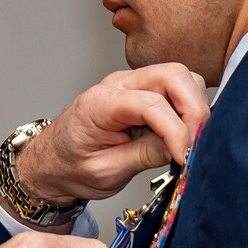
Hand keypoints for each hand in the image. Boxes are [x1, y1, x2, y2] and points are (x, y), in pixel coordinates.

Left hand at [15, 63, 209, 202]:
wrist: (52, 162)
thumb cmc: (70, 167)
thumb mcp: (106, 172)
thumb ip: (145, 155)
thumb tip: (184, 148)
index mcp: (100, 103)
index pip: (152, 104)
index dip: (177, 131)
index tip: (185, 157)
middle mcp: (118, 84)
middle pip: (174, 75)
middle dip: (194, 110)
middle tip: (196, 144)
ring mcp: (131, 83)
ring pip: (181, 78)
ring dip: (193, 107)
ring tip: (187, 141)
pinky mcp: (142, 91)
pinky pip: (176, 89)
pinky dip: (187, 108)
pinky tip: (180, 134)